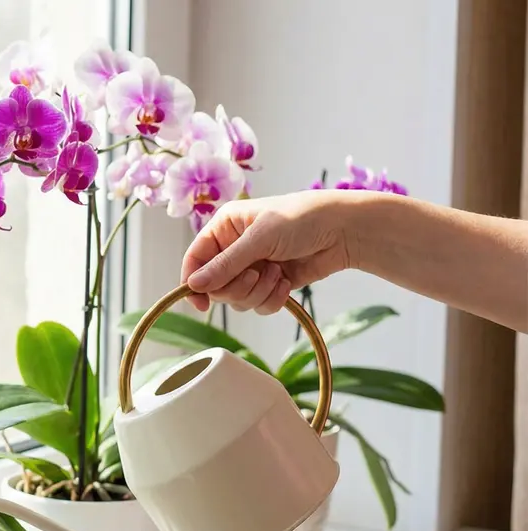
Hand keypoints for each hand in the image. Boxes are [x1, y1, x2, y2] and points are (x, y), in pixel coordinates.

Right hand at [181, 190, 353, 313]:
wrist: (344, 231)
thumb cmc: (302, 219)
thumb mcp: (259, 239)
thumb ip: (225, 265)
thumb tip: (192, 286)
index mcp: (224, 228)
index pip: (195, 259)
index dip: (193, 281)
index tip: (199, 303)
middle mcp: (233, 248)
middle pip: (215, 286)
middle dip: (237, 286)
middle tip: (255, 275)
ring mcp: (252, 267)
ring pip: (237, 299)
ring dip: (258, 292)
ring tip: (277, 273)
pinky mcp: (270, 283)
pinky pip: (258, 304)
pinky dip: (272, 298)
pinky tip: (286, 282)